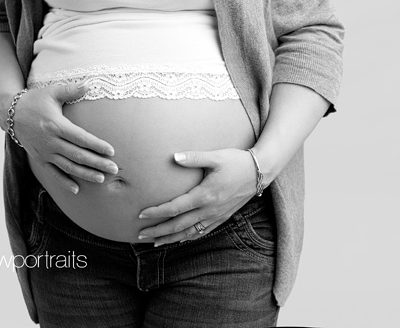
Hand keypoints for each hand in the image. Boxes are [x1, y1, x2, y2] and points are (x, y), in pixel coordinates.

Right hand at [12, 82, 117, 193]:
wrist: (11, 114)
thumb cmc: (35, 100)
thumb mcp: (52, 92)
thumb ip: (71, 89)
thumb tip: (89, 84)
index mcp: (56, 125)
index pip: (81, 138)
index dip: (97, 145)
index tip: (111, 151)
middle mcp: (50, 142)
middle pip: (78, 155)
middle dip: (97, 163)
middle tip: (114, 169)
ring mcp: (44, 152)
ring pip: (68, 167)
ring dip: (85, 174)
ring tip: (101, 179)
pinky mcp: (39, 159)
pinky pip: (53, 173)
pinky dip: (65, 182)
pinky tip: (77, 189)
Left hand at [136, 148, 257, 245]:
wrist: (259, 172)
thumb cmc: (236, 161)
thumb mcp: (216, 157)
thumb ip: (194, 157)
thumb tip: (174, 157)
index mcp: (204, 195)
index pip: (175, 208)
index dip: (157, 212)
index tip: (141, 214)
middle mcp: (209, 210)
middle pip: (178, 226)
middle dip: (158, 231)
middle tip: (140, 235)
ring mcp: (216, 216)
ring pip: (189, 233)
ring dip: (170, 239)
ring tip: (155, 242)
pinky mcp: (222, 218)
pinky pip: (202, 233)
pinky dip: (188, 238)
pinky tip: (180, 239)